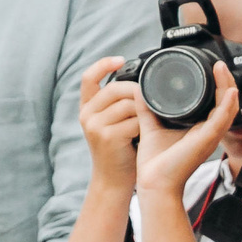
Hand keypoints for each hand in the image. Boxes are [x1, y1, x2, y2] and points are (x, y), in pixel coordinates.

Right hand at [75, 57, 143, 189]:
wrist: (113, 181)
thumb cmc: (120, 150)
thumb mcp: (113, 123)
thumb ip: (119, 103)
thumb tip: (141, 82)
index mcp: (87, 107)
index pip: (88, 78)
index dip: (103, 64)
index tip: (121, 60)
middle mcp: (86, 114)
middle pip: (115, 88)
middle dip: (138, 90)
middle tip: (154, 98)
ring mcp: (95, 126)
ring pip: (128, 104)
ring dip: (145, 110)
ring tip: (154, 118)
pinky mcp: (107, 136)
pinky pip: (135, 120)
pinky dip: (147, 124)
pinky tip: (151, 131)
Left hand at [135, 63, 239, 202]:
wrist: (154, 183)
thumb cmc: (157, 163)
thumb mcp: (152, 126)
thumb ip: (148, 106)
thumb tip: (139, 87)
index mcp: (200, 129)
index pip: (215, 103)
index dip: (217, 85)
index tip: (211, 68)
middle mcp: (209, 132)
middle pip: (226, 102)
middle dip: (225, 81)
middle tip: (219, 64)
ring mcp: (210, 136)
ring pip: (228, 107)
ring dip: (228, 86)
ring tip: (222, 69)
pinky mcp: (207, 141)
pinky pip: (222, 120)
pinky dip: (227, 104)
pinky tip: (229, 91)